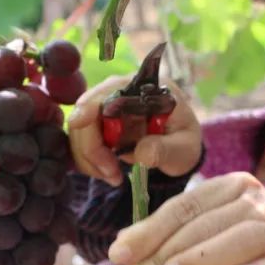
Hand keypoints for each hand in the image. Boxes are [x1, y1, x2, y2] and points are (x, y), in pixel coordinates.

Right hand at [67, 75, 202, 186]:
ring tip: (113, 176)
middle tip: (111, 174)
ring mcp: (106, 107)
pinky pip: (82, 140)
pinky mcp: (98, 124)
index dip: (90, 104)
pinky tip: (108, 172)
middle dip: (92, 146)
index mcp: (147, 88)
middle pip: (87, 110)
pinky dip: (89, 160)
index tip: (79, 123)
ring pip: (79, 129)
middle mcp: (121, 90)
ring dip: (89, 157)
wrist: (178, 149)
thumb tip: (143, 153)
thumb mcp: (184, 149)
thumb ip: (166, 149)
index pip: (112, 89)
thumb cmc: (183, 143)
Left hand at [106, 173, 264, 264]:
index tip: (118, 256)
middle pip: (208, 223)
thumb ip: (160, 243)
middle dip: (166, 251)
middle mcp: (263, 202)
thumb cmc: (223, 261)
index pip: (185, 207)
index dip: (149, 231)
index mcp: (233, 187)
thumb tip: (118, 250)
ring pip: (245, 238)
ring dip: (206, 258)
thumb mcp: (189, 246)